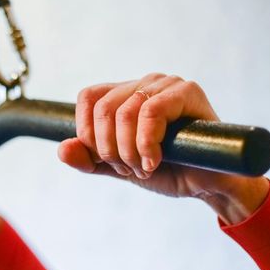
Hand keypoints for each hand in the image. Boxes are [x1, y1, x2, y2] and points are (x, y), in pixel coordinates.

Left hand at [58, 73, 269, 223]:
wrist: (207, 185)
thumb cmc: (168, 170)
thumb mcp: (120, 167)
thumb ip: (90, 160)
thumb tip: (62, 149)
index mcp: (125, 95)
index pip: (88, 98)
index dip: (88, 132)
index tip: (107, 160)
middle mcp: (143, 84)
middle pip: (102, 108)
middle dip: (109, 149)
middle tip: (130, 168)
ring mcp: (166, 85)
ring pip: (124, 111)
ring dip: (129, 151)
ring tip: (146, 168)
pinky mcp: (187, 92)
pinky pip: (150, 112)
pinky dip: (147, 144)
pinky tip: (156, 161)